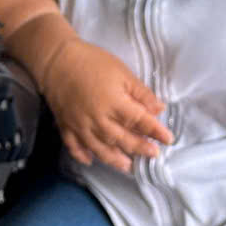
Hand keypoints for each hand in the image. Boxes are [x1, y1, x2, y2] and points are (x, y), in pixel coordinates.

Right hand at [44, 40, 170, 170]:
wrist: (57, 59)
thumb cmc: (93, 62)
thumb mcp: (122, 72)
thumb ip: (141, 93)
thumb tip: (159, 109)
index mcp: (114, 104)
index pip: (140, 121)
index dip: (155, 131)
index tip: (168, 139)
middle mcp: (98, 120)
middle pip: (122, 139)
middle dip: (139, 148)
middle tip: (153, 154)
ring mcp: (80, 126)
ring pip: (100, 149)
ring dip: (115, 159)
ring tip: (128, 166)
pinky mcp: (65, 126)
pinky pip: (74, 146)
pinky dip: (82, 156)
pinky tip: (91, 161)